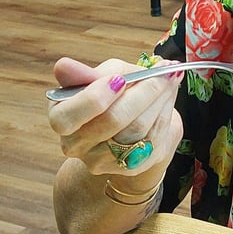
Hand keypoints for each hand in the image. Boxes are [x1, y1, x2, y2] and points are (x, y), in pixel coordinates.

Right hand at [48, 56, 183, 178]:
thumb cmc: (115, 94)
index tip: (119, 79)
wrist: (134, 120)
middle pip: (112, 120)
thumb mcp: (104, 75)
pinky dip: (165, 110)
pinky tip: (169, 95)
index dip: (93, 98)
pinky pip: (153, 137)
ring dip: (160, 98)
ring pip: (137, 129)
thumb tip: (62, 66)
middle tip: (162, 72)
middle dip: (143, 90)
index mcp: (61, 118)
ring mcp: (102, 160)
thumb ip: (90, 73)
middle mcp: (75, 145)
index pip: (66, 118)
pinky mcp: (129, 167)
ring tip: (170, 78)